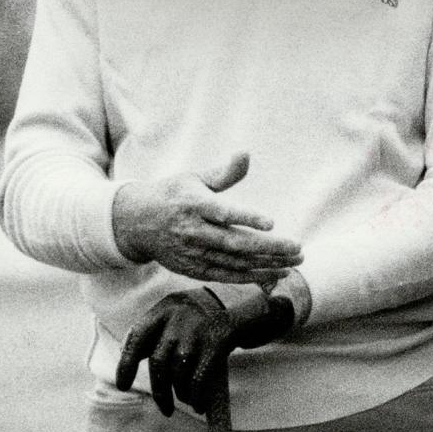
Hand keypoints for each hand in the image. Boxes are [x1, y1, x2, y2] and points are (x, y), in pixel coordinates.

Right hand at [111, 152, 301, 283]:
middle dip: (268, 248)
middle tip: (297, 249)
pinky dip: (250, 278)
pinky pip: (226, 276)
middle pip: (235, 243)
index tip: (271, 222)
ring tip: (294, 263)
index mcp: (194, 205)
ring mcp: (192, 253)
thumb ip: (223, 172)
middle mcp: (193, 232)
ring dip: (266, 265)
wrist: (135, 223)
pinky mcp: (192, 269)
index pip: (223, 213)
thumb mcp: (194, 178)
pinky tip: (274, 275)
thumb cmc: (172, 195)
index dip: (246, 218)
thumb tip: (245, 154)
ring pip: (234, 263)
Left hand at [115, 286, 294, 415]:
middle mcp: (178, 316)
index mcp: (165, 308)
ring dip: (180, 393)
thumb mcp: (176, 316)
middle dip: (159, 390)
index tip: (123, 385)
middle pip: (159, 362)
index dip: (126, 364)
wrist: (243, 312)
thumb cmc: (201, 320)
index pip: (136, 338)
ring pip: (179, 372)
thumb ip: (153, 333)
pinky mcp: (216, 342)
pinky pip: (199, 377)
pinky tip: (197, 404)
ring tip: (185, 400)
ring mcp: (198, 329)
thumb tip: (125, 362)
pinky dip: (196, 395)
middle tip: (164, 407)